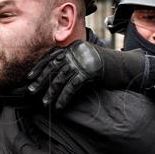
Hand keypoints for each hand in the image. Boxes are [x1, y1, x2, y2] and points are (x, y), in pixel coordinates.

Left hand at [26, 40, 146, 109]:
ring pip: (61, 78)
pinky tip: (60, 106)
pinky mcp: (89, 71)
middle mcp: (76, 51)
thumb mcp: (86, 60)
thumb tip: (56, 73)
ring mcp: (83, 60)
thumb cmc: (105, 67)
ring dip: (51, 92)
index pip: (52, 57)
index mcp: (74, 47)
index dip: (39, 67)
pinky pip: (72, 86)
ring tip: (45, 103)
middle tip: (31, 91)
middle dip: (41, 80)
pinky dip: (64, 97)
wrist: (126, 67)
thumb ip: (72, 62)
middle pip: (53, 67)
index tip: (29, 78)